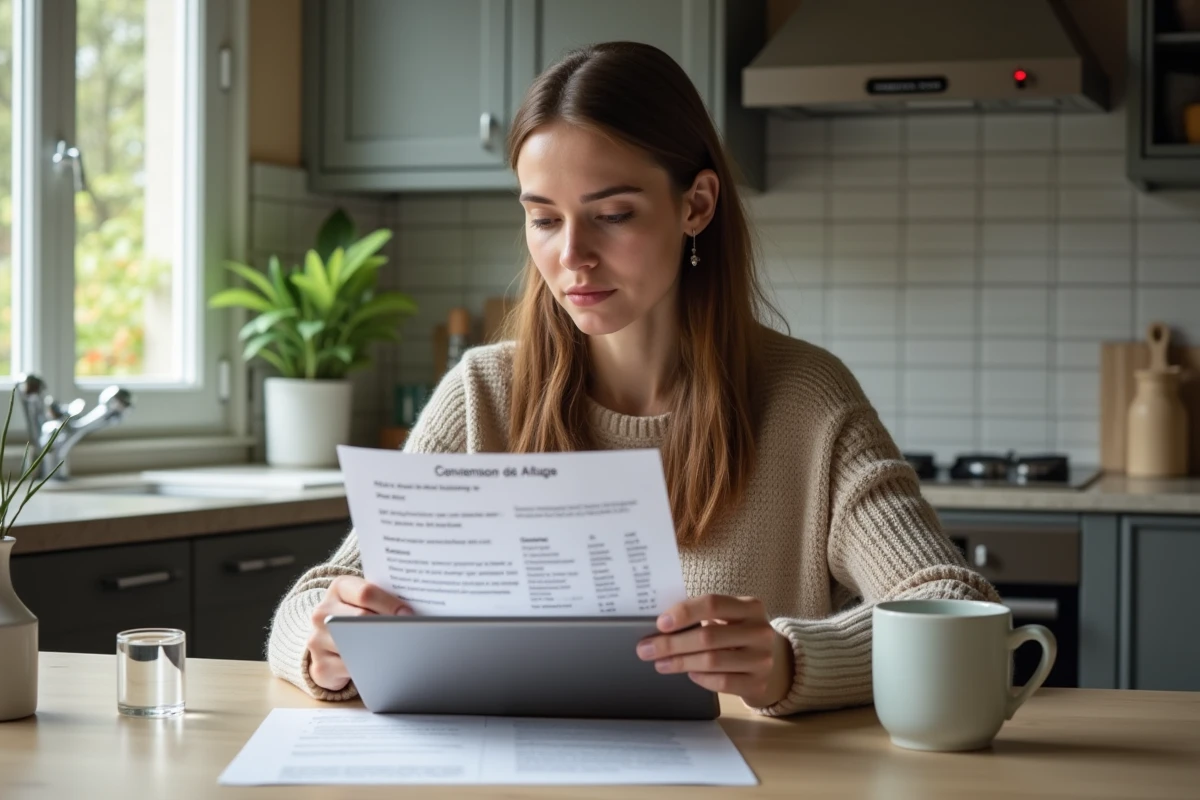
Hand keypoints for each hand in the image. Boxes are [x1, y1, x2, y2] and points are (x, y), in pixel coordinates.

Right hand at [306, 576, 411, 691]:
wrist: (327, 638)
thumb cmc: (358, 613)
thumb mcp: (366, 599)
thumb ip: (385, 599)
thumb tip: (414, 614)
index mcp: (339, 588)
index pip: (366, 593)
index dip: (391, 604)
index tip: (409, 615)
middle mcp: (323, 612)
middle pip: (360, 619)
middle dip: (388, 627)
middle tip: (409, 634)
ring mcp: (317, 640)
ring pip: (353, 646)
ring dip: (379, 650)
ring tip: (398, 650)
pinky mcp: (321, 666)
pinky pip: (349, 670)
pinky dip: (368, 669)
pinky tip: (382, 667)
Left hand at [636, 594, 793, 707]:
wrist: (773, 662)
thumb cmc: (738, 634)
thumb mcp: (728, 618)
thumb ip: (703, 616)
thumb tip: (660, 626)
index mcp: (750, 607)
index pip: (713, 603)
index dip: (684, 612)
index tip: (660, 623)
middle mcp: (760, 631)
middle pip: (708, 636)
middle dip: (672, 643)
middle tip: (645, 649)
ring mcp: (762, 659)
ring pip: (712, 661)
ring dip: (680, 662)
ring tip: (660, 663)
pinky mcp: (758, 682)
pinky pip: (722, 682)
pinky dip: (701, 678)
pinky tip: (689, 674)